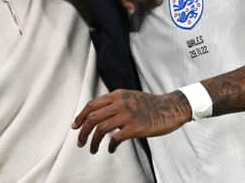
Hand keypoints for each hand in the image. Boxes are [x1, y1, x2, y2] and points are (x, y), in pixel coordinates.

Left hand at [72, 89, 191, 153]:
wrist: (170, 108)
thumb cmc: (150, 105)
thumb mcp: (129, 97)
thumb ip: (114, 102)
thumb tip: (98, 114)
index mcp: (117, 94)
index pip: (92, 105)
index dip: (81, 116)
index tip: (75, 126)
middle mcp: (120, 103)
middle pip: (93, 117)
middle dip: (83, 132)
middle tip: (80, 142)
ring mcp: (127, 115)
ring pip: (101, 129)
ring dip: (94, 142)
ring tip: (93, 149)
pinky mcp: (135, 127)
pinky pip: (116, 138)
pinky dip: (110, 146)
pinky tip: (111, 149)